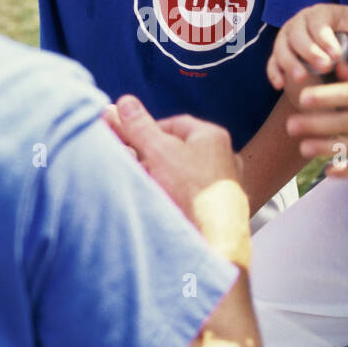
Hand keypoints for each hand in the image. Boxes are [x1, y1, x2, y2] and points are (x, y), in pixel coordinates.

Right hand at [105, 96, 248, 260]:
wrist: (215, 244)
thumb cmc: (194, 194)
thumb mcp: (159, 152)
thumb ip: (140, 127)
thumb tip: (125, 102)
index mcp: (213, 137)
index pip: (174, 123)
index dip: (147, 129)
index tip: (128, 139)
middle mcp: (222, 159)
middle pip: (176, 150)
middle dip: (149, 156)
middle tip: (130, 164)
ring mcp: (220, 188)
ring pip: (180, 176)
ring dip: (157, 179)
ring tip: (142, 187)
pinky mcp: (215, 212)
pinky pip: (187, 198)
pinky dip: (170, 198)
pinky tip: (157, 205)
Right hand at [267, 3, 347, 92]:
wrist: (320, 41)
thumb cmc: (341, 31)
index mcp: (317, 14)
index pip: (319, 25)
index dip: (326, 39)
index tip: (337, 54)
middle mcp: (297, 24)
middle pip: (299, 37)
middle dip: (310, 52)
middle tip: (324, 66)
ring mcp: (284, 39)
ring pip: (282, 50)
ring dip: (290, 63)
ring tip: (301, 78)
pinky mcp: (276, 54)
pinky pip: (271, 62)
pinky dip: (273, 72)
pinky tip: (279, 85)